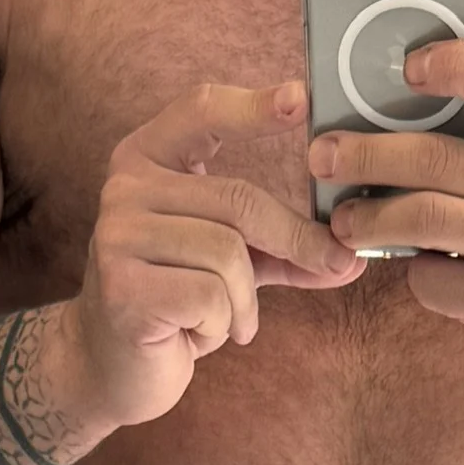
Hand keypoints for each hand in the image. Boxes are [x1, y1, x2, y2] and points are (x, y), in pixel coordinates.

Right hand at [73, 78, 363, 428]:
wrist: (111, 367)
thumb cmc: (178, 301)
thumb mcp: (236, 261)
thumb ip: (288, 248)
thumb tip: (352, 256)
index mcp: (149, 158)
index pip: (201, 111)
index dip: (252, 105)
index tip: (301, 98)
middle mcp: (125, 187)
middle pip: (238, 198)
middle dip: (297, 239)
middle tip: (335, 264)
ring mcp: (117, 235)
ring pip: (228, 253)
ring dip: (247, 300)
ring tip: (232, 319)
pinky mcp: (121, 287)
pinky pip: (210, 296)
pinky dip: (223, 323)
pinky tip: (200, 334)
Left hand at [309, 40, 463, 377]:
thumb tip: (390, 102)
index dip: (458, 63)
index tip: (409, 67)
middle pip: (438, 157)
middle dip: (366, 155)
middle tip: (322, 155)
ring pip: (422, 217)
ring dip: (367, 217)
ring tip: (342, 218)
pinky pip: (431, 277)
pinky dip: (414, 272)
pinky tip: (418, 267)